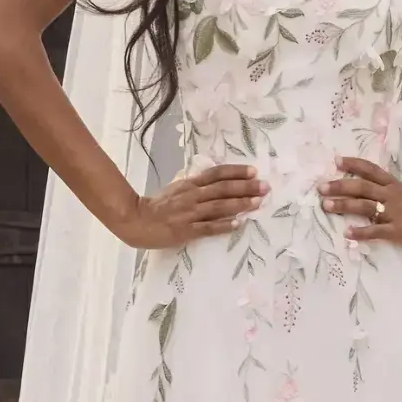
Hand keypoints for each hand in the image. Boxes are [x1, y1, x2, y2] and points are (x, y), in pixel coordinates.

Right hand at [117, 161, 266, 249]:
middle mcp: (192, 196)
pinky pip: (208, 228)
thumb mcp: (176, 188)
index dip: (236, 172)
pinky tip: (238, 224)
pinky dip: (223, 225)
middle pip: (223, 189)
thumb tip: (215, 180)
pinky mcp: (186, 231)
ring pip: (219, 207)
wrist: (136, 220)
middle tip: (265, 186)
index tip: (254, 171)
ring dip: (240, 204)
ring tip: (258, 203)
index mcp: (189, 184)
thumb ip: (195, 185)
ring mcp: (190, 214)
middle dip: (246, 187)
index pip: (216, 174)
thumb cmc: (157, 206)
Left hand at [320, 156, 401, 254]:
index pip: (372, 170)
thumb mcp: (401, 194)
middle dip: (341, 186)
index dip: (354, 164)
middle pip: (364, 187)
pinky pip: (377, 231)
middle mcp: (393, 195)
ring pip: (366, 206)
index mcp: (393, 185)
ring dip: (345, 205)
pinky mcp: (398, 231)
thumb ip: (382, 189)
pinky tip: (347, 233)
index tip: (336, 161)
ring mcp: (396, 213)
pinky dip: (361, 232)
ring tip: (327, 205)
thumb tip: (355, 186)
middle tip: (322, 188)